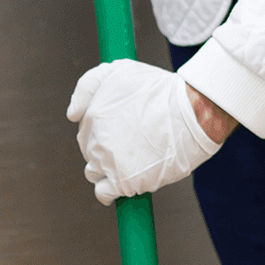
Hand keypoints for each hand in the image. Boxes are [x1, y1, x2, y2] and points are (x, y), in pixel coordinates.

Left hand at [66, 59, 223, 202]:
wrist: (192, 111)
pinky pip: (103, 193)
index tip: (120, 131)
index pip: (85, 130)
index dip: (102, 131)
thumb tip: (72, 114)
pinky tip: (121, 184)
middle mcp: (95, 139)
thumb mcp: (120, 71)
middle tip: (131, 144)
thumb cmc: (161, 89)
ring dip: (106, 169)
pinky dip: (109, 191)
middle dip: (105, 148)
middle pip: (89, 151)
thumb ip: (88, 86)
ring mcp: (108, 162)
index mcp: (93, 115)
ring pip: (93, 172)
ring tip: (130, 162)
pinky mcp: (123, 182)